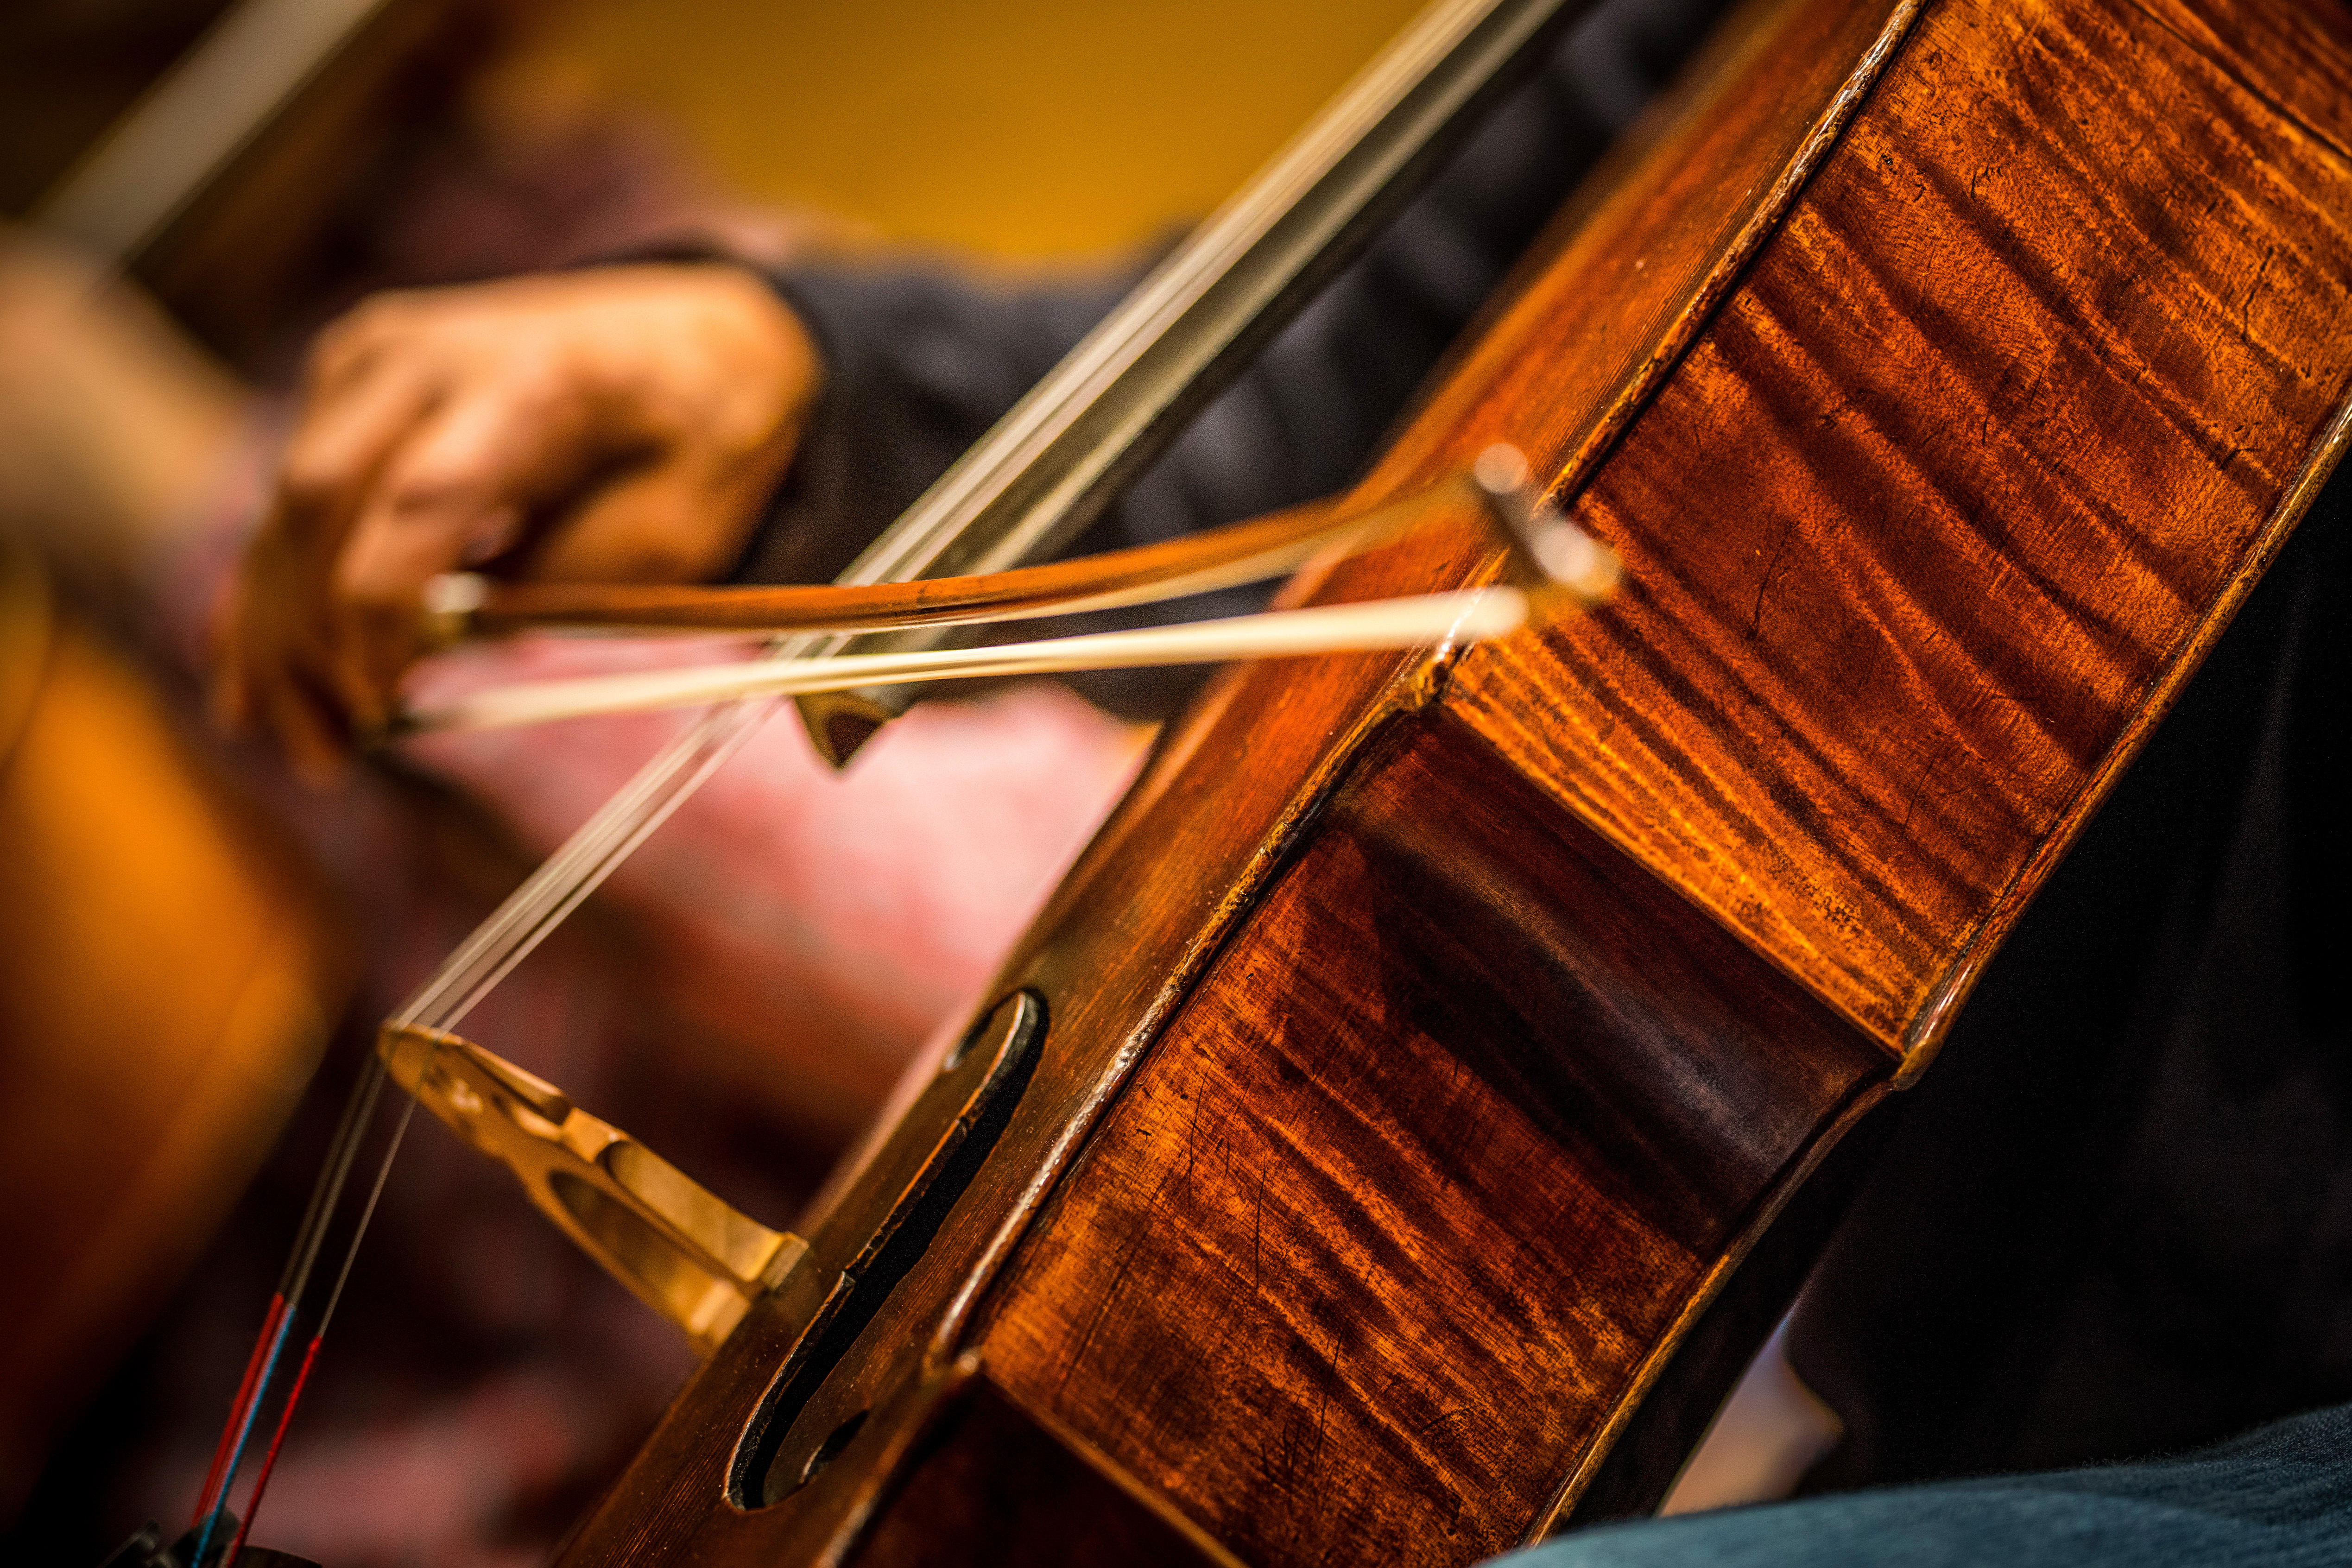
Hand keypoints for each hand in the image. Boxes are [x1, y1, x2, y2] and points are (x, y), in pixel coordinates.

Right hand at [215, 262, 820, 779]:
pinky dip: (279, 589)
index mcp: (528, 383)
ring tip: (304, 742)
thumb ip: (568, 583)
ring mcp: (376, 356)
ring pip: (286, 506)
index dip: (378, 613)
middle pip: (321, 502)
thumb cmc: (694, 439)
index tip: (377, 706)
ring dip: (277, 634)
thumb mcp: (678, 527)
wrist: (686, 338)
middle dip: (306, 641)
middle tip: (323, 755)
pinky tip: (265, 678)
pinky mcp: (350, 376)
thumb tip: (444, 644)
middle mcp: (430, 353)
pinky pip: (292, 492)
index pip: (420, 500)